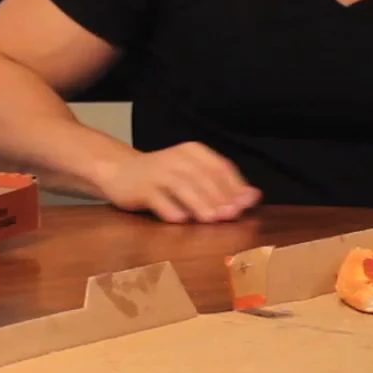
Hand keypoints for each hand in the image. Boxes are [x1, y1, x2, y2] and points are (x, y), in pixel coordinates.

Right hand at [95, 142, 260, 222]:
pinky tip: (182, 220)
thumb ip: (220, 184)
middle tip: (232, 214)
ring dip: (199, 203)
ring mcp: (157, 172)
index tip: (246, 204)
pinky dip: (171, 209)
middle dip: (220, 196)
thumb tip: (253, 197)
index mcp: (193, 152)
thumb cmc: (164, 177)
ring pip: (182, 186)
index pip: (220, 166)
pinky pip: (158, 199)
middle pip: (203, 176)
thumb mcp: (192, 173)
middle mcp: (176, 158)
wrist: (120, 170)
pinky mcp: (141, 187)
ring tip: (212, 219)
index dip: (235, 185)